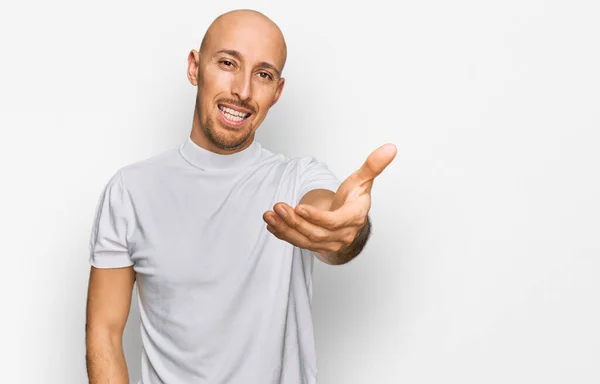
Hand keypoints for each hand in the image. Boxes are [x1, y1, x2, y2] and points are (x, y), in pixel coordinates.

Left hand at [263, 143, 396, 256]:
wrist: (350, 218)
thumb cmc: (354, 198)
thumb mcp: (362, 180)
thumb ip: (373, 165)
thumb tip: (390, 147)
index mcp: (354, 218)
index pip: (335, 222)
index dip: (317, 217)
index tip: (300, 207)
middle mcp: (343, 235)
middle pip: (316, 233)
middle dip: (295, 221)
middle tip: (278, 206)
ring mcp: (330, 243)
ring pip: (305, 240)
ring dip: (285, 229)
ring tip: (269, 215)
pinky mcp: (318, 246)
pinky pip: (298, 243)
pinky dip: (283, 234)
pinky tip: (271, 224)